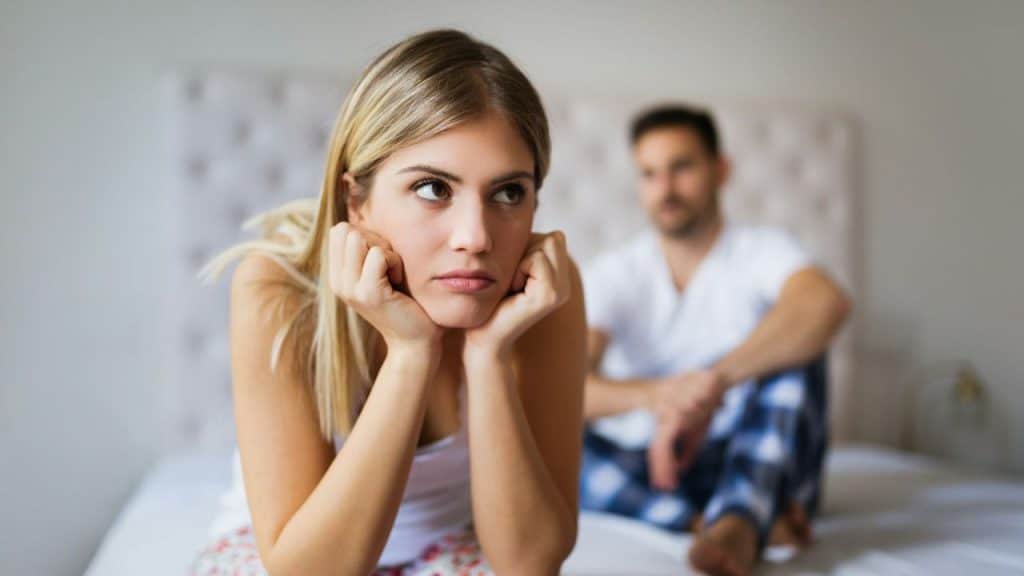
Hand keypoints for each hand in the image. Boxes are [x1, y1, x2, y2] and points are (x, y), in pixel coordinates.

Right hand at [328, 221, 441, 349]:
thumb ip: (367, 250)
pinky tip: (398, 282)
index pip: (339, 230)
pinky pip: (380, 255)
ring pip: (360, 238)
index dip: (366, 236)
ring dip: (386, 250)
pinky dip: (395, 262)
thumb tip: (362, 215)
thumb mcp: (380, 272)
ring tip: (393, 275)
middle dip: (375, 241)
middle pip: (347, 230)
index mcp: (337, 276)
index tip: (381, 261)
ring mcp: (350, 289)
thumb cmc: (405, 301)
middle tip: (389, 268)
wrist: (416, 340)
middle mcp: (338, 282)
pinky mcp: (369, 294)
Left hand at [463, 231, 570, 360]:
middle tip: (513, 279)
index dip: (528, 247)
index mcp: (559, 278)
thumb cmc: (490, 299)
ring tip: (512, 286)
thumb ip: (526, 246)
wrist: (481, 334)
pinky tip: (513, 291)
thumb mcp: (511, 265)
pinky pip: (537, 260)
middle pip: (553, 238)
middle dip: (527, 250)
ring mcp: (561, 292)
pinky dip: (519, 269)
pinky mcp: (550, 296)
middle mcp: (565, 285)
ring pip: (546, 245)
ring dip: (521, 260)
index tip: (514, 273)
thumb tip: (528, 216)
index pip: (554, 237)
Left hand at [646, 370, 725, 489]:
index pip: (659, 450)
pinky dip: (668, 460)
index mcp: (668, 427)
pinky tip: (672, 471)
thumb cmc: (704, 408)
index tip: (662, 483)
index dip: (660, 467)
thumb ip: (687, 451)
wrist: (711, 387)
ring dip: (662, 469)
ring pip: (658, 450)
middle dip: (658, 471)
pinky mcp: (672, 422)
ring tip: (665, 484)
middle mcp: (664, 425)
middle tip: (661, 487)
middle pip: (656, 452)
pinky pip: (666, 445)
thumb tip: (679, 469)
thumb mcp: (696, 433)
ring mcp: (666, 422)